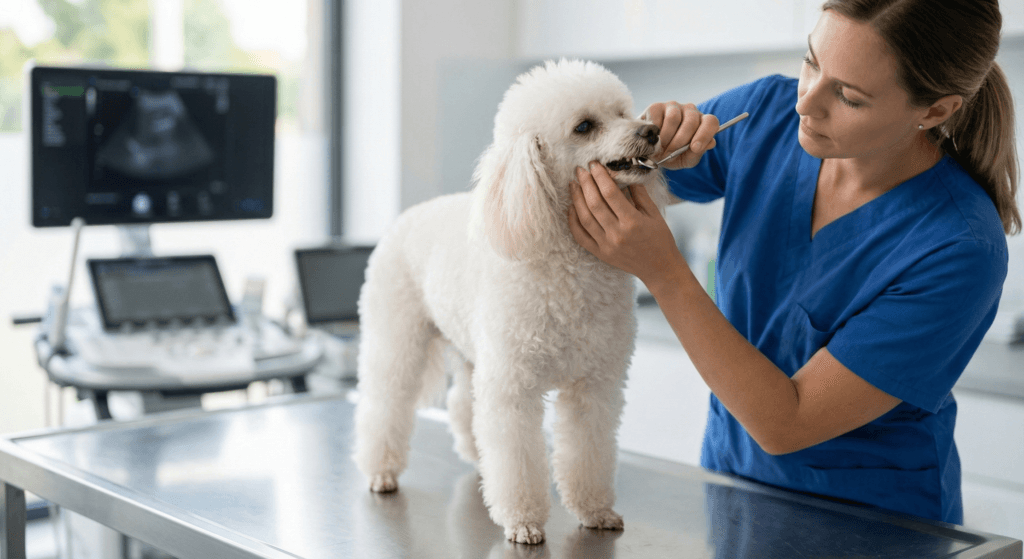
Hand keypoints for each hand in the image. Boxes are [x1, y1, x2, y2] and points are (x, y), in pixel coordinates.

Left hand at [568, 162, 688, 289]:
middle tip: (580, 170)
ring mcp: (606, 245)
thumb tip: (623, 172)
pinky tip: (571, 207)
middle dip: (585, 183)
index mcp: (632, 222)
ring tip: (573, 184)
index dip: (600, 176)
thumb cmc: (660, 239)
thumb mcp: (654, 213)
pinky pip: (580, 236)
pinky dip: (573, 220)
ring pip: (584, 218)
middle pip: (594, 203)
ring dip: (576, 198)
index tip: (594, 164)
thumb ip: (639, 193)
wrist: (659, 269)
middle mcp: (616, 234)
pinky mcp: (600, 253)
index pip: (610, 193)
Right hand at [643, 102, 719, 168]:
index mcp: (701, 123)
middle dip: (679, 142)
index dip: (704, 134)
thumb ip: (698, 153)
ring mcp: (673, 107)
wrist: (649, 153)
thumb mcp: (686, 160)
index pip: (711, 122)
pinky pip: (657, 118)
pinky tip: (653, 138)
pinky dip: (654, 133)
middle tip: (669, 153)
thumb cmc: (671, 156)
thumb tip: (711, 143)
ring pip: (673, 119)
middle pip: (691, 122)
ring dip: (666, 138)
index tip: (694, 148)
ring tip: (660, 147)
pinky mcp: (656, 107)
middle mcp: (690, 111)